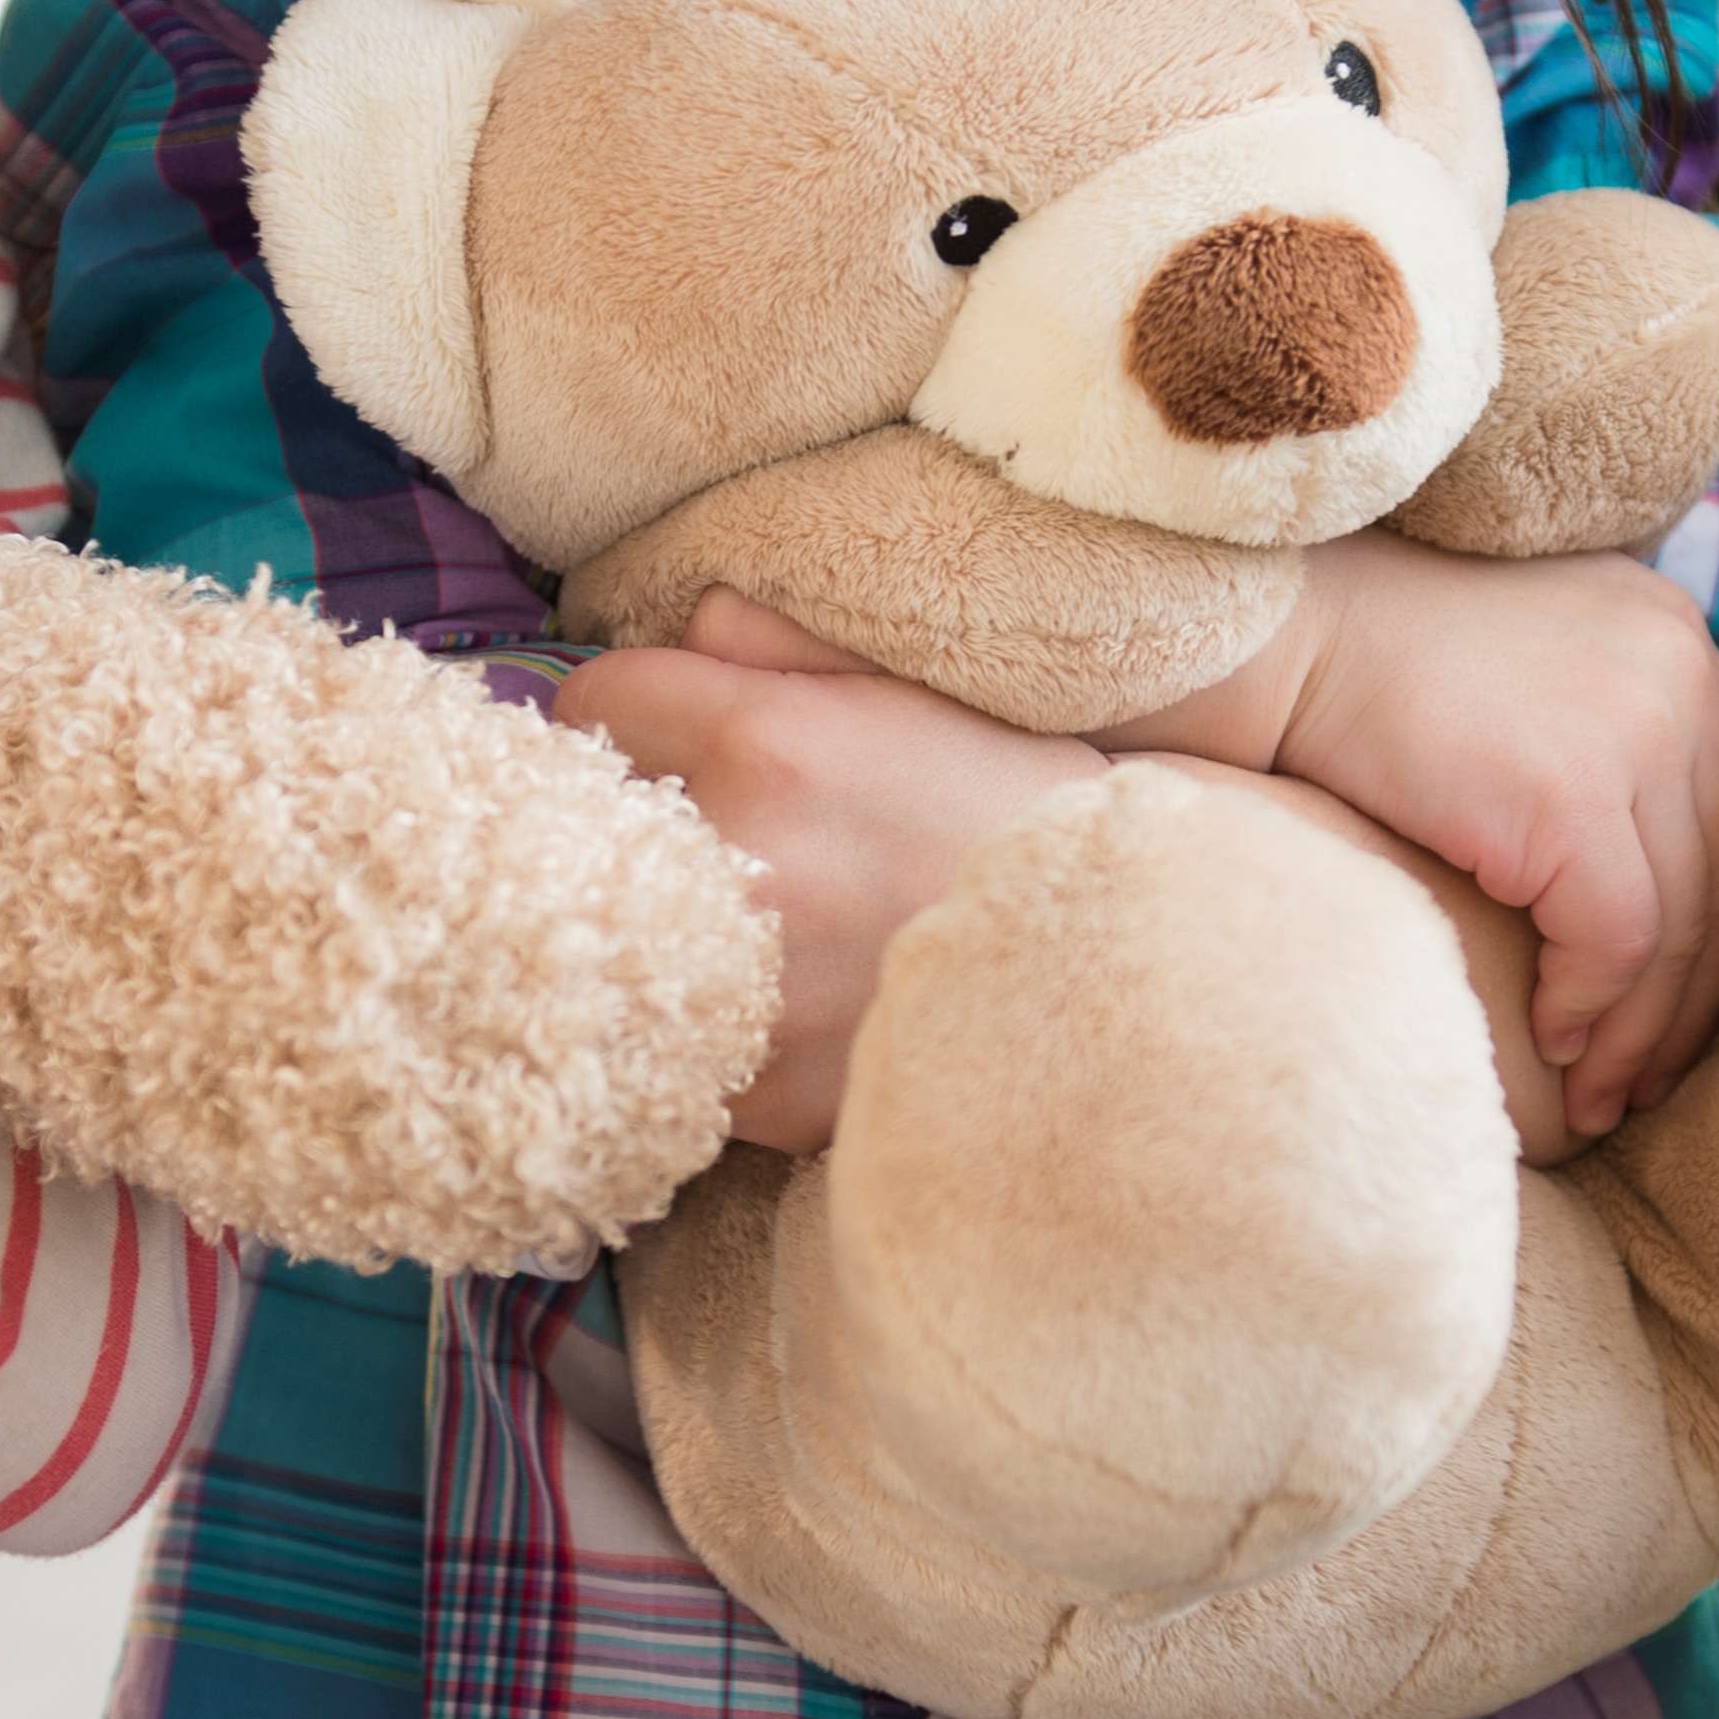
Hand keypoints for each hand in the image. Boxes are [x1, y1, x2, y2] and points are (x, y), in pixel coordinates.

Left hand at [554, 604, 1107, 1152]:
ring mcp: (746, 995)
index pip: (596, 702)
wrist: (1134, 969)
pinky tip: (781, 1008)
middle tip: (697, 834)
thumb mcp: (925, 687)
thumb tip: (688, 621)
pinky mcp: (762, 1097)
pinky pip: (674, 1048)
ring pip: (613, 947)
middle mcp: (744, 867)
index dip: (632, 716)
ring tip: (738, 926)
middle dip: (627, 824)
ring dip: (657, 931)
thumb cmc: (1029, 815)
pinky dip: (709, 1029)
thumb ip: (786, 643)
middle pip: (584, 827)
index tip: (667, 739)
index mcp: (773, 743)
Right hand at [1108, 538, 1718, 1134]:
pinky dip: (1591, 1008)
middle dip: (1697, 997)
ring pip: (1684, 922)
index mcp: (1677, 636)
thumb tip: (1653, 844)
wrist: (1277, 637)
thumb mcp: (1530, 665)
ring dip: (1643, 1029)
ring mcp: (1637, 730)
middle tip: (1652, 1078)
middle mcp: (1681, 671)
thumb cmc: (1374, 666)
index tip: (1687, 999)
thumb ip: (1608, 720)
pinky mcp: (1572, 796)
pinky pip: (1618, 940)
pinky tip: (1551, 1046)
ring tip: (1602, 1095)